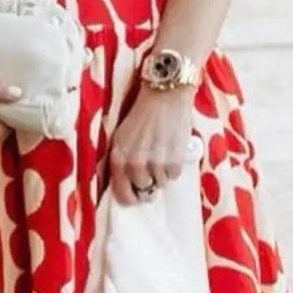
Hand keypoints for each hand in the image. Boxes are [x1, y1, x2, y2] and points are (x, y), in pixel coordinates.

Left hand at [108, 87, 195, 205]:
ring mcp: (155, 163)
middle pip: (144, 191)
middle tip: (153, 168)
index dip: (131, 198)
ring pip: (161, 183)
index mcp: (118, 158)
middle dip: (149, 183)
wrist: (165, 94)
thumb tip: (123, 184)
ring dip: (162, 172)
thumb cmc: (142, 114)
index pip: (122, 195)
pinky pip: (174, 175)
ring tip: (162, 152)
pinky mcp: (174, 160)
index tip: (137, 195)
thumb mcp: (121, 137)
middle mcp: (134, 164)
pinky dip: (174, 166)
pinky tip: (171, 149)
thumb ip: (120, 161)